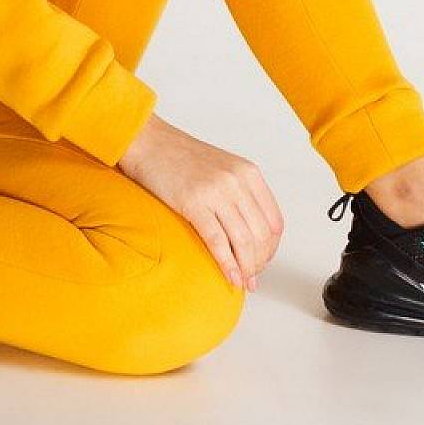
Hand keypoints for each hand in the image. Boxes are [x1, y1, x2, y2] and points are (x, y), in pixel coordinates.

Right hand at [116, 113, 283, 291]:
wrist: (149, 142)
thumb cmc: (180, 158)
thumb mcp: (222, 169)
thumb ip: (240, 193)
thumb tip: (251, 234)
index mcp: (249, 173)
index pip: (274, 222)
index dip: (271, 249)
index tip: (262, 262)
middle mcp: (237, 181)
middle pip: (261, 235)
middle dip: (259, 263)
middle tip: (251, 278)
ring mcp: (216, 191)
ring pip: (243, 241)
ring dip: (246, 268)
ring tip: (243, 283)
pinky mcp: (193, 202)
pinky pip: (217, 241)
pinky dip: (227, 265)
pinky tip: (230, 278)